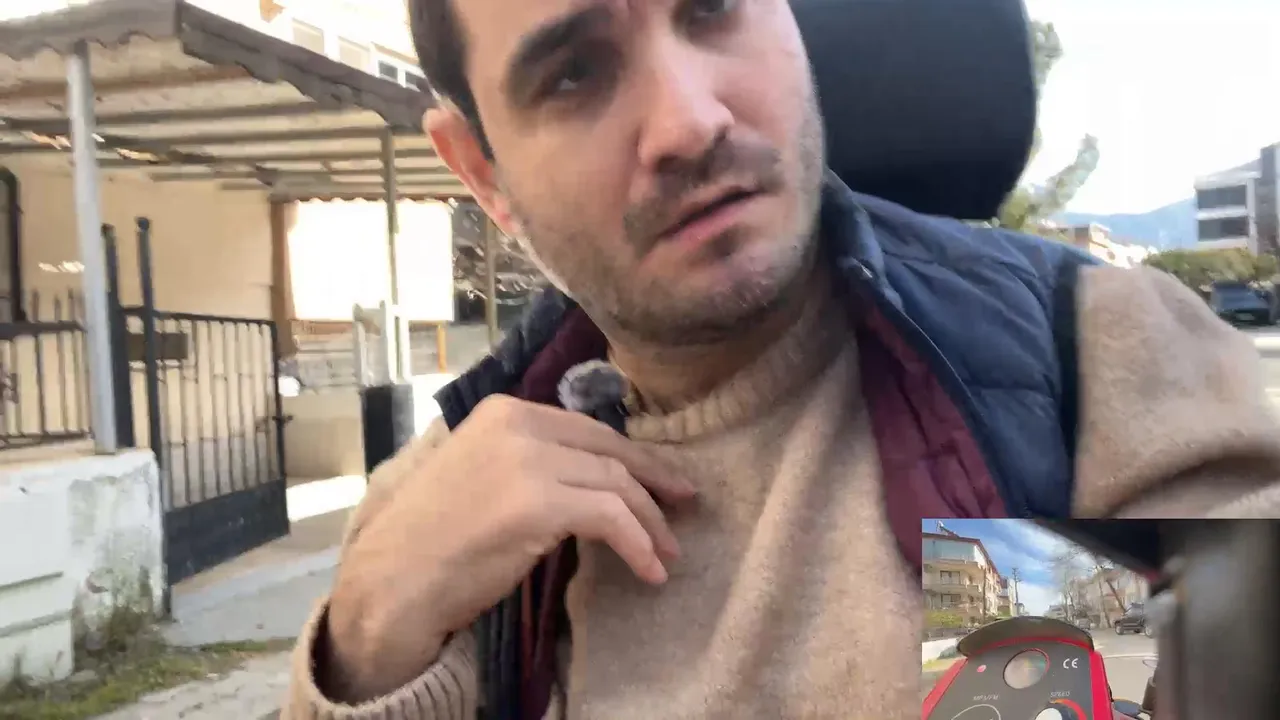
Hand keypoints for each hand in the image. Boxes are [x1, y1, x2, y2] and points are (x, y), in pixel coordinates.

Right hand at [325, 395, 694, 696]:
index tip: (662, 481)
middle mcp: (518, 425)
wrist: (393, 578)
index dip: (634, 457)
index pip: (588, 430)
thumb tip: (590, 477)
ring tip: (668, 554)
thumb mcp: (482, 475)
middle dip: (654, 481)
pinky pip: (610, 518)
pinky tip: (649, 569)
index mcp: (504, 412)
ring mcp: (528, 460)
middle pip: (609, 450)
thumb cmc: (433, 538)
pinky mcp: (538, 501)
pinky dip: (638, 544)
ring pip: (616, 484)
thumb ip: (529, 461)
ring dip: (651, 523)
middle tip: (684, 507)